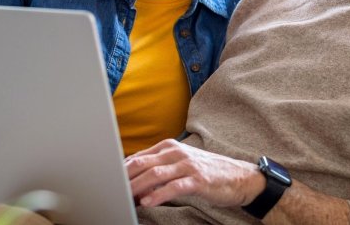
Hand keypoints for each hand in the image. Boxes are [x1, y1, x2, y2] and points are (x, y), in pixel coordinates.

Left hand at [124, 139, 263, 207]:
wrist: (240, 177)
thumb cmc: (206, 172)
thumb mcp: (179, 163)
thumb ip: (157, 167)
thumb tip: (132, 177)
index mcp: (168, 147)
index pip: (138, 157)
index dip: (122, 170)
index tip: (110, 182)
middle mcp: (176, 153)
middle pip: (142, 163)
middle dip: (125, 177)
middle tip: (111, 189)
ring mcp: (187, 165)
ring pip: (155, 174)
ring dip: (137, 186)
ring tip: (125, 195)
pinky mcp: (198, 180)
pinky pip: (174, 187)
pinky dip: (158, 194)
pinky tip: (148, 202)